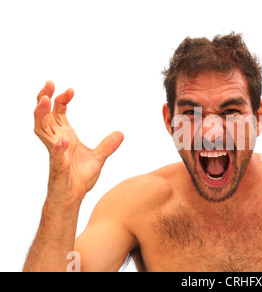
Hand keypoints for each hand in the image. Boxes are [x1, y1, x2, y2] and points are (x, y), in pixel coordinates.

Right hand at [34, 81, 123, 204]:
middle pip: (44, 115)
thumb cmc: (79, 179)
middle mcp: (56, 141)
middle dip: (44, 98)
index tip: (70, 90)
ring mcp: (54, 154)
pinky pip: (54, 156)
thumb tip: (121, 134)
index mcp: (64, 136)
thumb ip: (107, 145)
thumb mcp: (98, 158)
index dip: (61, 100)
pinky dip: (57, 148)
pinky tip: (62, 141)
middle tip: (49, 83)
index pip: (58, 113)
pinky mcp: (57, 168)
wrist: (74, 198)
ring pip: (41, 130)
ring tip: (44, 100)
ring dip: (41, 115)